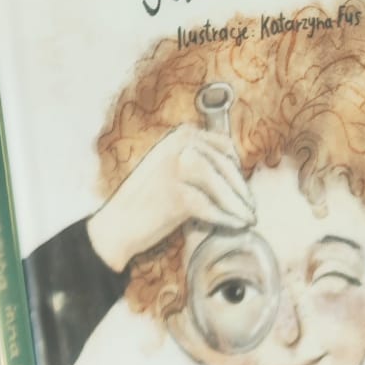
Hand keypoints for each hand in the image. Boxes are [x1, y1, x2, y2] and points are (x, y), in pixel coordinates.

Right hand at [86, 125, 254, 275]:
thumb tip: (232, 174)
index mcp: (178, 136)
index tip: (242, 184)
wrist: (115, 227)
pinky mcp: (179, 196)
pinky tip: (236, 225)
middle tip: (250, 205)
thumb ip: (194, 161)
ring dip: (237, 205)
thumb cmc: (141, 203)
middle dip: (241, 189)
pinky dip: (226, 218)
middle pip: (224, 167)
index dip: (236, 167)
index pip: (221, 146)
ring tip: (248, 217)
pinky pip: (211, 208)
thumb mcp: (166, 167)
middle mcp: (179, 147)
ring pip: (220, 187)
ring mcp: (179, 169)